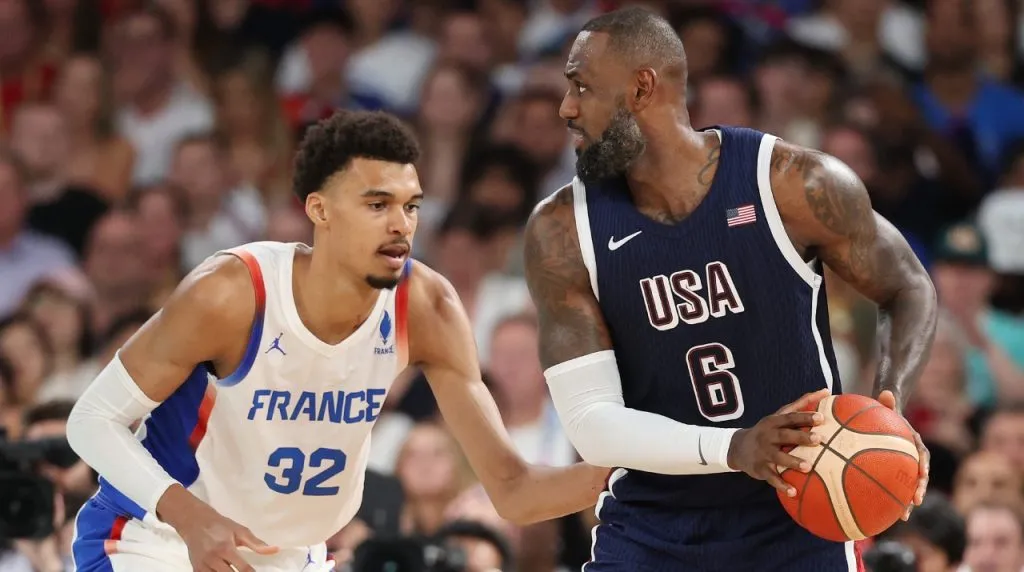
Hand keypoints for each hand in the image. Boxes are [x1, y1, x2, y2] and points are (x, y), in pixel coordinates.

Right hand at [176, 509, 279, 571]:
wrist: (194, 522)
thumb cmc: (220, 525)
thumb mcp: (240, 531)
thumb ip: (257, 543)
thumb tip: (275, 550)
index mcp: (226, 548)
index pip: (243, 568)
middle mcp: (213, 559)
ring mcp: (203, 565)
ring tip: (235, 570)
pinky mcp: (196, 569)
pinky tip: (224, 571)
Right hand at [727, 388, 829, 496]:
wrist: (738, 447)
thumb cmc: (768, 430)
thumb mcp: (779, 415)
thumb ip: (801, 404)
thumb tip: (825, 391)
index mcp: (773, 422)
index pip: (789, 417)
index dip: (804, 417)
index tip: (821, 418)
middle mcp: (767, 436)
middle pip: (784, 435)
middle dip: (800, 437)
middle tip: (818, 440)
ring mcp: (763, 453)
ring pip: (778, 457)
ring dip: (792, 462)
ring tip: (808, 466)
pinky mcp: (761, 469)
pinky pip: (772, 478)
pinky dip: (782, 485)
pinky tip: (794, 492)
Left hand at [877, 390, 928, 519]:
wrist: (885, 416)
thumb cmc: (885, 410)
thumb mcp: (887, 405)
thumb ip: (888, 401)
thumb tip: (885, 392)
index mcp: (914, 442)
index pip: (922, 455)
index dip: (923, 466)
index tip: (923, 476)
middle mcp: (912, 456)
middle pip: (919, 476)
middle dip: (918, 490)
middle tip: (914, 503)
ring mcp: (904, 465)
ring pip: (908, 486)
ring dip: (907, 501)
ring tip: (902, 517)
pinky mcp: (894, 471)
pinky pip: (893, 486)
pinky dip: (888, 498)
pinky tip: (880, 512)